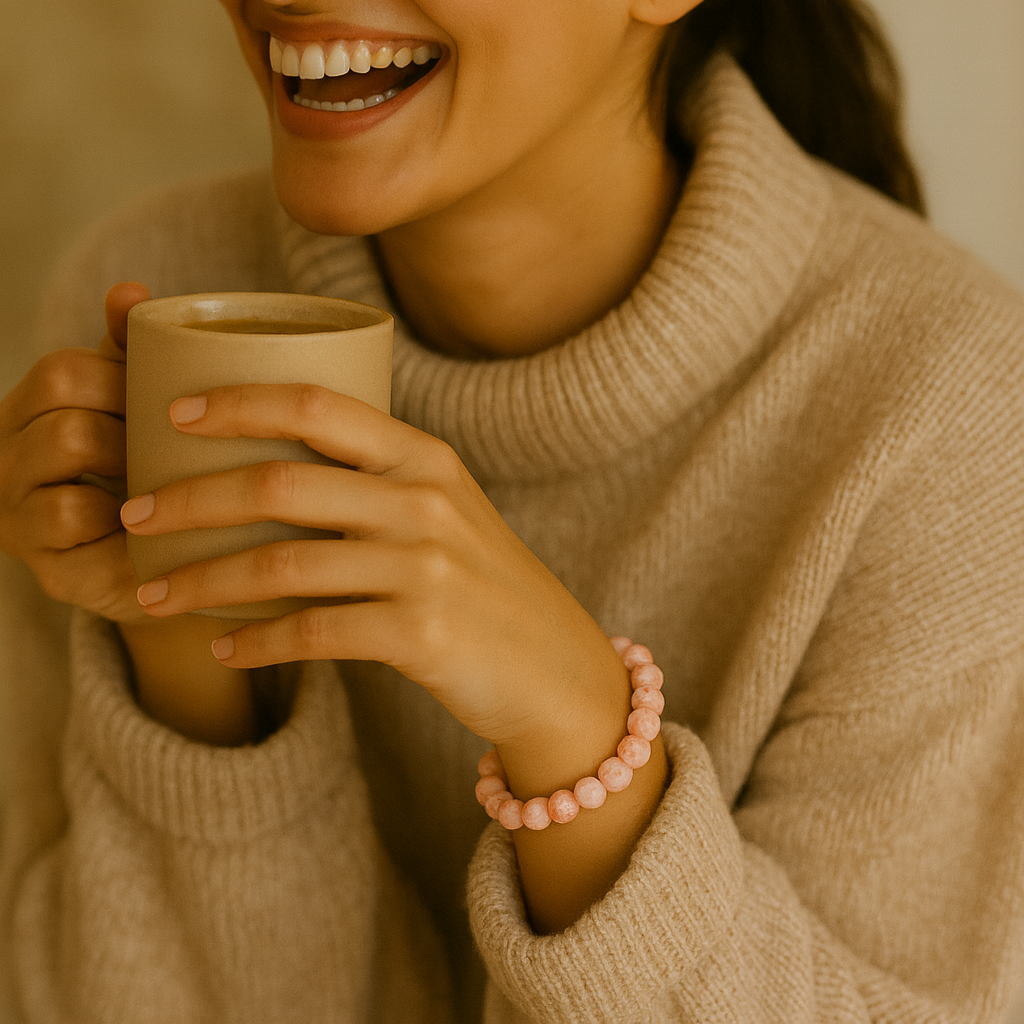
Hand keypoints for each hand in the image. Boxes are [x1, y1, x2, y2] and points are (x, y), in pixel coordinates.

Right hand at [0, 283, 149, 622]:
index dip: (120, 379)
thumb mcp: (134, 405)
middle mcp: (8, 466)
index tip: (168, 399)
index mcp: (28, 415)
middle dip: (129, 429)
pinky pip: (76, 527)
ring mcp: (21, 523)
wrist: (169, 562)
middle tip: (173, 445)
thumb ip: (130, 352)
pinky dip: (125, 522)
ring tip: (164, 481)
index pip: (61, 372)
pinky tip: (157, 523)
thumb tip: (129, 291)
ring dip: (127, 471)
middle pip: (66, 422)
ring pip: (65, 473)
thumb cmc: (147, 468)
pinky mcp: (54, 573)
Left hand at [120, 382, 629, 753]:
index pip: (316, 406)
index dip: (236, 402)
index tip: (170, 412)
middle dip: (190, 496)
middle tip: (132, 511)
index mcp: (424, 457)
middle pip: (281, 481)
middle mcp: (424, 502)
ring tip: (152, 594)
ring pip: (283, 561)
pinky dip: (257, 641)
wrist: (554, 668)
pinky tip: (224, 648)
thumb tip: (268, 469)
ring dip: (203, 579)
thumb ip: (376, 483)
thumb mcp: (446, 512)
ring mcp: (425, 568)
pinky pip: (313, 632)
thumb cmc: (484, 585)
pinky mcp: (421, 635)